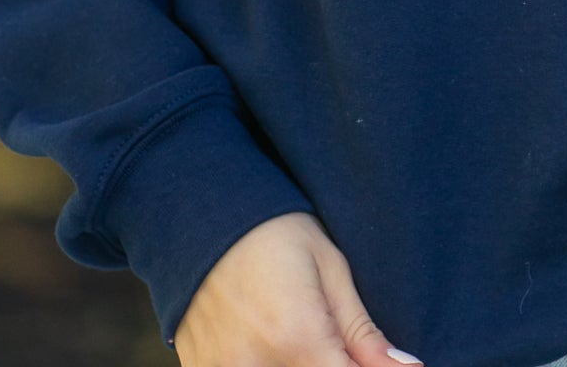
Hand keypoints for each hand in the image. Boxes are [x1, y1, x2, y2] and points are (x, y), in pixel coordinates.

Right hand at [174, 211, 420, 366]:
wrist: (200, 216)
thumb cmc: (274, 232)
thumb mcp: (329, 267)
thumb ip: (362, 332)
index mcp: (299, 337)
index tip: (366, 355)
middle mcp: (256, 365)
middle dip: (329, 361)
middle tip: (328, 337)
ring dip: (297, 361)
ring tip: (293, 331)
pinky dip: (267, 362)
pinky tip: (268, 340)